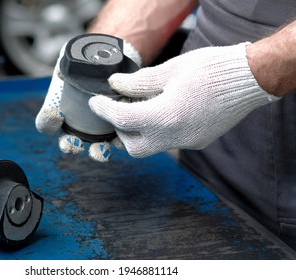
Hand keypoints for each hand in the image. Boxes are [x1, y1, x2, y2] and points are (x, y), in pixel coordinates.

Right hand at [35, 39, 140, 161]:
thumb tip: (64, 75)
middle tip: (74, 144)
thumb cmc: (87, 64)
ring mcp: (97, 130)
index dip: (48, 122)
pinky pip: (118, 141)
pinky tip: (121, 140)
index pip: (46, 123)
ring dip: (97, 152)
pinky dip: (120, 142)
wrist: (114, 63)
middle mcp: (76, 126)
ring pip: (95, 148)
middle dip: (70, 146)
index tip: (55, 115)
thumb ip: (67, 68)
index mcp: (59, 111)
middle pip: (69, 143)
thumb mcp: (74, 62)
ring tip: (101, 150)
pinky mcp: (119, 129)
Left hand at [89, 43, 279, 157]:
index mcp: (165, 117)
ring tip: (142, 108)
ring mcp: (188, 142)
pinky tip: (164, 111)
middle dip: (121, 130)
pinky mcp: (198, 141)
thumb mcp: (170, 70)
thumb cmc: (211, 69)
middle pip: (133, 147)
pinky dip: (159, 130)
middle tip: (120, 109)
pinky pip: (169, 142)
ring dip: (140, 132)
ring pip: (152, 147)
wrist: (250, 78)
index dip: (103, 110)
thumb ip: (138, 83)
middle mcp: (175, 137)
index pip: (122, 120)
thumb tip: (115, 86)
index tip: (96, 102)